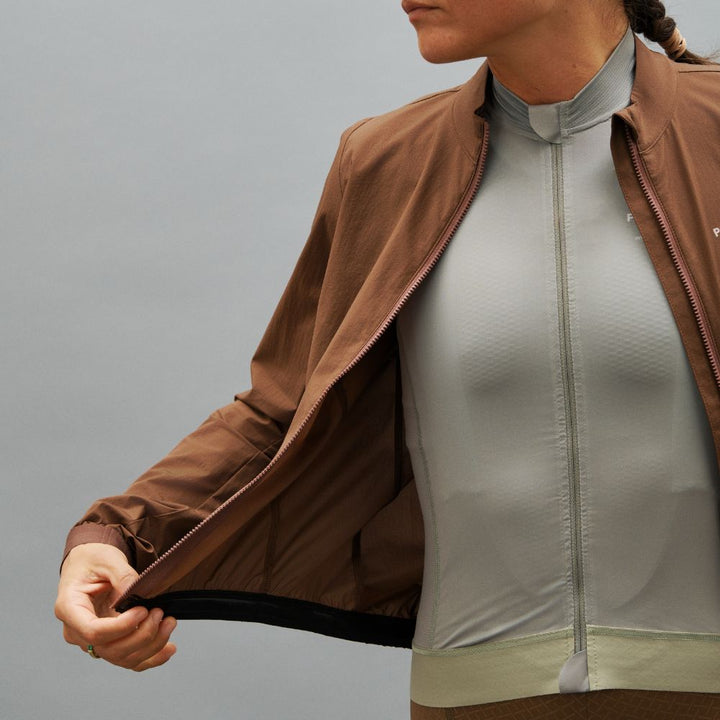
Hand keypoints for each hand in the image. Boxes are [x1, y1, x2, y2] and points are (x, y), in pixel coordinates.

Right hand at [55, 543, 176, 670]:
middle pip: (109, 650)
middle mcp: (77, 631)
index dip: (122, 627)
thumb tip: (137, 593)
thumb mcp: (107, 559)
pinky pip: (128, 659)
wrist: (88, 564)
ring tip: (169, 623)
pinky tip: (168, 648)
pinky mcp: (107, 643)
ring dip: (150, 646)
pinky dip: (150, 658)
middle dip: (141, 636)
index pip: (94, 632)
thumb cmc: (92, 560)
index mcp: (69, 608)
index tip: (143, 610)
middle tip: (160, 613)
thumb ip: (122, 575)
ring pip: (121, 658)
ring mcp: (91, 641)